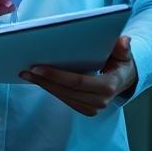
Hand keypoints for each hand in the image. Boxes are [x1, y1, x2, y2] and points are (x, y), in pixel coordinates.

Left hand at [20, 35, 136, 115]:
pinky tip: (38, 80)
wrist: (125, 78)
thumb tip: (123, 41)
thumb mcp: (124, 52)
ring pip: (62, 96)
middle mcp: (100, 101)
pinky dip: (50, 89)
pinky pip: (64, 99)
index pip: (78, 82)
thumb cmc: (121, 61)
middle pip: (66, 90)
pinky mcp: (85, 109)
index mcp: (108, 86)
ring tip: (27, 73)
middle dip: (44, 80)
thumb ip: (122, 47)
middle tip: (26, 69)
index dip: (57, 76)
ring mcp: (92, 108)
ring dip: (43, 85)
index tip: (38, 67)